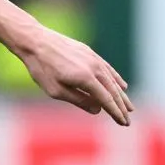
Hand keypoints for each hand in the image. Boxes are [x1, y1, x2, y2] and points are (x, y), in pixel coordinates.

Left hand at [16, 26, 132, 125]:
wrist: (35, 41)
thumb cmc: (41, 68)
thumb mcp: (56, 90)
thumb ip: (79, 100)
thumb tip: (98, 110)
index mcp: (86, 79)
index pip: (107, 100)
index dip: (115, 112)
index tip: (124, 123)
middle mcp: (95, 68)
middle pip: (113, 91)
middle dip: (121, 107)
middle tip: (127, 120)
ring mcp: (94, 59)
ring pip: (112, 80)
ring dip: (121, 95)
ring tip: (129, 107)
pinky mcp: (90, 53)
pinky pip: (108, 69)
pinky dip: (116, 79)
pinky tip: (122, 86)